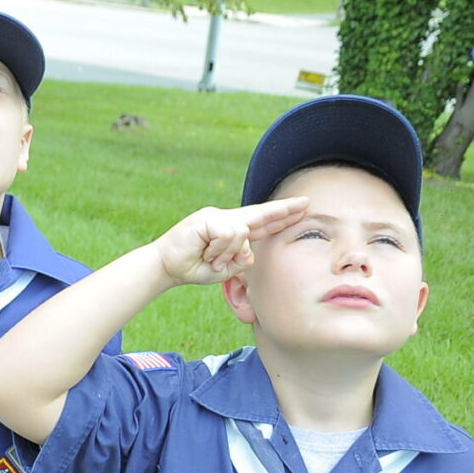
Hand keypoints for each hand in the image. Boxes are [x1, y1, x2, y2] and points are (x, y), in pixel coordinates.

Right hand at [152, 197, 307, 285]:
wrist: (167, 267)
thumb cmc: (195, 268)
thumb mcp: (226, 268)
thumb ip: (242, 258)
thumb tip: (248, 245)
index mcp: (233, 230)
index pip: (262, 222)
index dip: (282, 216)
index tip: (302, 209)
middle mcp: (227, 218)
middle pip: (261, 212)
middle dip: (284, 210)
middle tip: (306, 204)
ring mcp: (216, 216)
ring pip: (243, 233)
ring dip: (228, 254)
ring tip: (212, 261)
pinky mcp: (207, 218)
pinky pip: (229, 234)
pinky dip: (220, 250)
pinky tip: (206, 254)